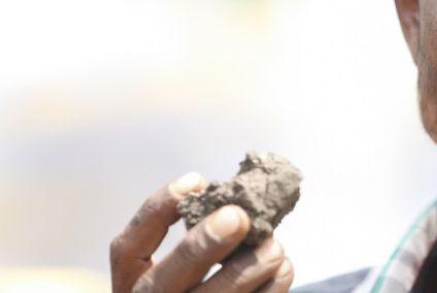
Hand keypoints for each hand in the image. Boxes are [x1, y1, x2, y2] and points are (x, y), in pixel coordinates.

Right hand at [110, 172, 293, 291]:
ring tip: (273, 247)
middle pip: (164, 282)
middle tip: (238, 217)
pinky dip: (268, 292)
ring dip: (245, 272)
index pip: (127, 250)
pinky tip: (283, 269)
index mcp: (131, 284)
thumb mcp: (181, 261)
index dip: (156, 211)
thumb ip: (197, 230)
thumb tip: (233, 192)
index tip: (197, 180)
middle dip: (202, 247)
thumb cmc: (195, 281)